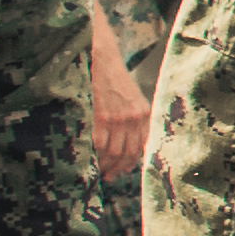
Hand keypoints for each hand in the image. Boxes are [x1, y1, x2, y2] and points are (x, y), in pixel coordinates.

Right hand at [88, 69, 155, 186]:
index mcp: (144, 113)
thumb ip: (134, 118)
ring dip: (106, 166)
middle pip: (128, 154)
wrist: (101, 58)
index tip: (122, 170)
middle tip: (108, 176)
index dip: (130, 163)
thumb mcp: (132, 97)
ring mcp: (118, 119)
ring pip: (114, 153)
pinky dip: (95, 156)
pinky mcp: (101, 117)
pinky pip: (100, 146)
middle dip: (118, 169)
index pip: (140, 147)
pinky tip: (90, 159)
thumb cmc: (113, 78)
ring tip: (98, 171)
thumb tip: (128, 142)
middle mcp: (134, 118)